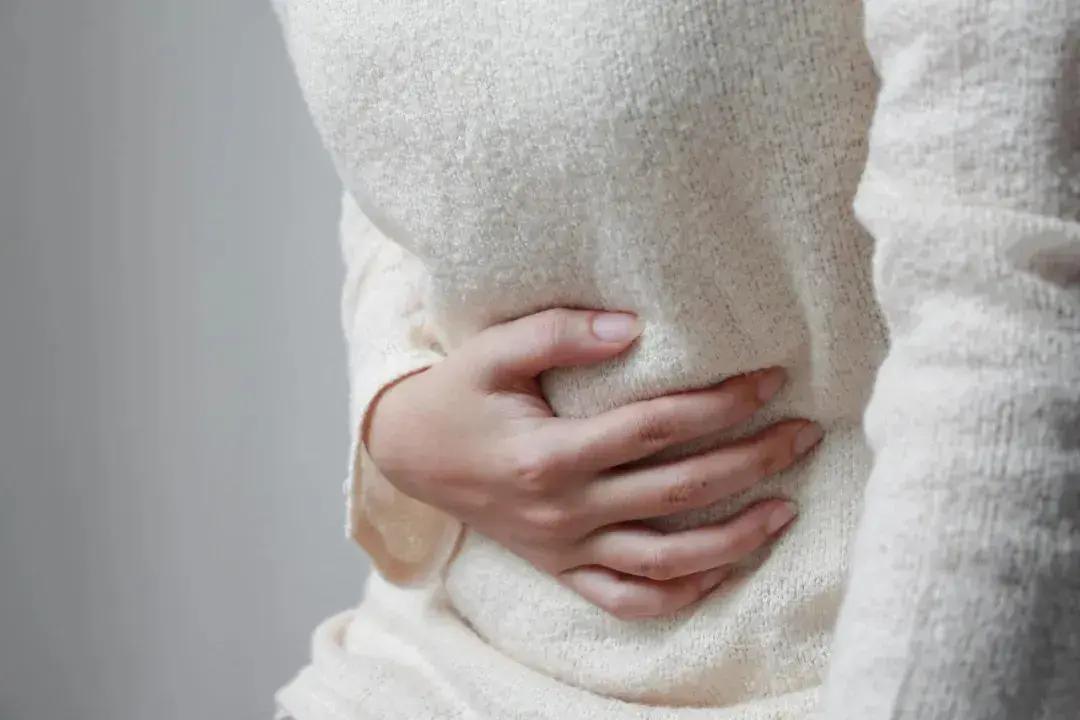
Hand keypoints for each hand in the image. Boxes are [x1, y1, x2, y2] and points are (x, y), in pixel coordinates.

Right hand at [367, 309, 821, 618]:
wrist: (408, 457)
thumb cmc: (456, 396)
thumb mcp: (491, 351)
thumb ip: (558, 332)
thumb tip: (634, 328)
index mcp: (548, 454)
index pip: (656, 427)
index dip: (720, 403)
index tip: (769, 379)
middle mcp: (563, 511)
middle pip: (679, 491)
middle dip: (752, 461)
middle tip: (803, 434)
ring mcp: (564, 549)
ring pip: (667, 561)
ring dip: (735, 539)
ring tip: (787, 508)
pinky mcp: (561, 570)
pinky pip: (629, 599)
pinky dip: (681, 592)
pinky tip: (723, 568)